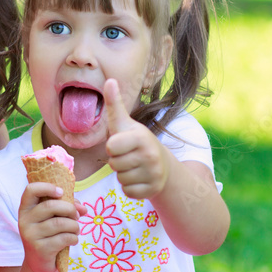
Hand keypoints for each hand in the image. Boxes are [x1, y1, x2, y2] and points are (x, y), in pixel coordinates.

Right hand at [18, 182, 84, 271]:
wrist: (39, 264)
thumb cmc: (49, 235)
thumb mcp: (54, 218)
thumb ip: (67, 207)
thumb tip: (83, 208)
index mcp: (26, 209)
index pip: (31, 190)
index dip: (47, 187)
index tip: (61, 192)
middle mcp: (24, 221)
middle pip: (50, 206)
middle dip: (70, 209)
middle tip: (77, 216)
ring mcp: (31, 236)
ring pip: (60, 223)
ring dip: (74, 226)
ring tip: (76, 230)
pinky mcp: (40, 249)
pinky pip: (64, 238)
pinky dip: (73, 238)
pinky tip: (73, 240)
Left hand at [104, 78, 169, 199]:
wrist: (162, 163)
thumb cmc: (135, 141)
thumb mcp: (124, 122)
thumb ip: (114, 104)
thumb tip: (109, 80)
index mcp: (140, 137)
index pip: (110, 147)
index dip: (112, 147)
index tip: (122, 143)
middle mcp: (150, 155)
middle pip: (113, 164)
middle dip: (117, 161)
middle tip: (128, 155)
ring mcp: (153, 173)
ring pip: (120, 179)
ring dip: (123, 174)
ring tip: (134, 166)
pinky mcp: (152, 190)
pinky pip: (128, 192)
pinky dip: (130, 187)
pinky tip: (138, 178)